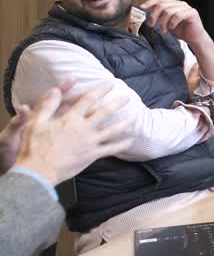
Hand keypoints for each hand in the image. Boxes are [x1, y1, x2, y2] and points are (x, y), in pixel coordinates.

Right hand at [12, 82, 130, 185]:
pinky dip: (122, 144)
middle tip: (127, 97)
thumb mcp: (35, 123)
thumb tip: (55, 89)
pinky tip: (130, 141)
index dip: (101, 90)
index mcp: (70, 119)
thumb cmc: (34, 147)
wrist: (38, 171)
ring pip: (113, 130)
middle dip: (118, 102)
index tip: (111, 84)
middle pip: (105, 112)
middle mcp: (84, 128)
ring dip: (126, 122)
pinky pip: (111, 149)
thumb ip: (47, 105)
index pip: (89, 99)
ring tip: (135, 116)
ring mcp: (90, 142)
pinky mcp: (92, 155)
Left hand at [141, 0, 211, 45]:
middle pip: (162, 5)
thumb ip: (159, 17)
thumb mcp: (166, 23)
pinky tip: (172, 28)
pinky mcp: (192, 13)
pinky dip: (172, 23)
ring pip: (169, 11)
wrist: (195, 39)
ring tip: (163, 30)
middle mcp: (180, 4)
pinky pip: (178, 15)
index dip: (150, 2)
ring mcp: (187, 8)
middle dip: (154, 15)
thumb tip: (145, 16)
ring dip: (163, 22)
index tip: (141, 8)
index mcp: (174, 4)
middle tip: (151, 25)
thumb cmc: (181, 31)